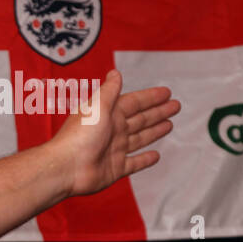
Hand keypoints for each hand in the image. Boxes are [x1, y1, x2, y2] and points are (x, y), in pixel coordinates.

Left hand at [50, 69, 179, 197]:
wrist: (66, 167)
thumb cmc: (79, 136)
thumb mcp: (97, 107)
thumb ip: (109, 91)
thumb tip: (115, 72)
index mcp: (108, 115)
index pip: (134, 102)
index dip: (150, 97)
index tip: (167, 92)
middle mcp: (112, 131)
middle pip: (140, 119)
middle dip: (158, 112)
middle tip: (175, 106)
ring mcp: (114, 150)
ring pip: (140, 138)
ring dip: (154, 131)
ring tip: (169, 124)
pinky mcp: (115, 169)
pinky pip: (134, 163)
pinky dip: (145, 160)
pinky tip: (156, 155)